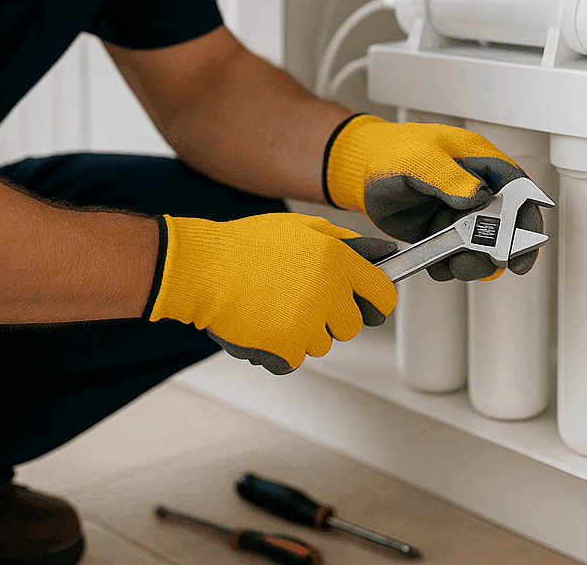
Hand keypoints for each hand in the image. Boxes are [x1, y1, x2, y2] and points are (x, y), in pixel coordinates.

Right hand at [147, 212, 396, 374]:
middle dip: (332, 318)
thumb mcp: (302, 227)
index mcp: (338, 261)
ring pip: (320, 344)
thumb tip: (381, 252)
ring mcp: (308, 324)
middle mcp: (328, 294)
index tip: (369, 305)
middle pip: (351, 327)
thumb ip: (345, 242)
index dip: (376, 302)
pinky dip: (278, 349)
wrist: (204, 268)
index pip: (382, 296)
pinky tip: (261, 323)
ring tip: (272, 306)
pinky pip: (293, 359)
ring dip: (302, 332)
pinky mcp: (285, 349)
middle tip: (300, 299)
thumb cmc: (247, 246)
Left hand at [322, 115, 545, 280]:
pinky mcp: (441, 233)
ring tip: (456, 265)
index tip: (529, 245)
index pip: (518, 190)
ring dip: (474, 261)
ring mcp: (458, 214)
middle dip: (501, 249)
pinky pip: (455, 256)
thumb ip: (449, 177)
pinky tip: (436, 265)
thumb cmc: (391, 152)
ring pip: (482, 247)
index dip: (529, 218)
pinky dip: (449, 266)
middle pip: (505, 225)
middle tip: (489, 263)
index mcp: (479, 162)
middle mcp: (474, 190)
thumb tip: (480, 195)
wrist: (360, 172)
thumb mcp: (420, 159)